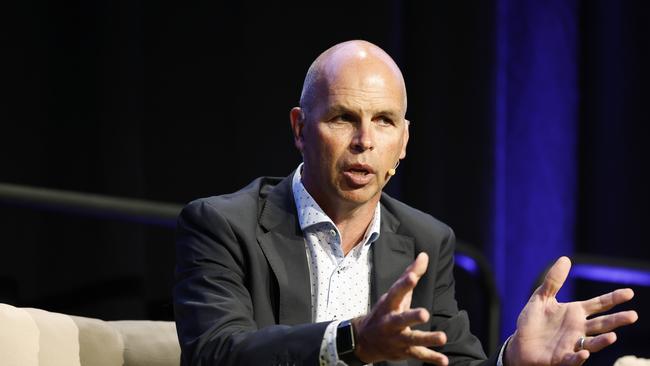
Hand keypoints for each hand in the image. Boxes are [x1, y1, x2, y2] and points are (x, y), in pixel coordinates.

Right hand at [352, 252, 448, 364]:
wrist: (365, 340)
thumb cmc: (385, 311)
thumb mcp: (394, 293)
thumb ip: (410, 274)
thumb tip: (424, 255)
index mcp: (389, 304)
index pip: (396, 292)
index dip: (404, 284)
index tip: (412, 276)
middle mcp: (391, 322)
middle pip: (401, 319)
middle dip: (412, 316)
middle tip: (424, 313)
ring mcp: (397, 338)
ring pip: (412, 339)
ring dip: (427, 339)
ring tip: (443, 338)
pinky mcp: (404, 352)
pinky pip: (419, 355)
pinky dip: (431, 359)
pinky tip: (444, 361)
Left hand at [505, 256, 637, 365]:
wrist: (519, 343)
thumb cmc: (533, 321)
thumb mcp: (541, 298)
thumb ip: (553, 281)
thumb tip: (565, 259)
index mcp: (575, 312)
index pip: (599, 304)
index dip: (613, 298)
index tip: (629, 293)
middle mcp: (578, 329)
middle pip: (602, 324)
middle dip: (617, 320)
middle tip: (633, 315)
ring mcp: (572, 344)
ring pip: (593, 343)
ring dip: (603, 341)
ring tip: (613, 336)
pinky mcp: (561, 358)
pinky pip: (572, 359)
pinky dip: (579, 357)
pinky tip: (584, 353)